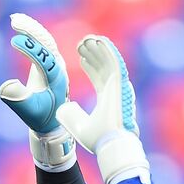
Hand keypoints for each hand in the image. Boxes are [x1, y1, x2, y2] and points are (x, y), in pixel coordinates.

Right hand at [0, 14, 75, 168]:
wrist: (51, 121)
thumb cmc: (40, 117)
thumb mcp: (30, 112)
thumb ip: (19, 101)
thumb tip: (7, 86)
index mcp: (56, 78)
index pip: (44, 58)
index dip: (31, 49)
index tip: (14, 40)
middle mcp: (57, 67)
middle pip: (47, 43)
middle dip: (32, 32)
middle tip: (16, 22)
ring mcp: (53, 62)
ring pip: (44, 40)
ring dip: (31, 28)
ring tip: (15, 19)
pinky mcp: (47, 60)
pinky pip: (40, 42)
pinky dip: (30, 32)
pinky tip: (17, 22)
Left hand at [55, 35, 149, 183]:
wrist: (110, 144)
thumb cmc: (98, 140)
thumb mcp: (77, 125)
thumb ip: (70, 115)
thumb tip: (63, 107)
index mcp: (106, 99)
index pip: (98, 78)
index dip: (90, 66)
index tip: (81, 57)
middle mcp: (114, 91)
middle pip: (103, 67)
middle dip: (93, 55)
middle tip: (81, 45)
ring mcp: (118, 87)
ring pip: (108, 62)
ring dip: (98, 50)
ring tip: (86, 39)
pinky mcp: (119, 84)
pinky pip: (114, 62)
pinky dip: (107, 50)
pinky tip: (98, 40)